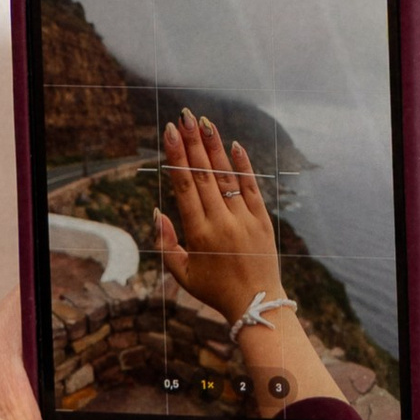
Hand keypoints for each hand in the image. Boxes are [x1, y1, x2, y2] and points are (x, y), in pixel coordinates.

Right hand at [153, 111, 283, 326]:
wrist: (257, 303)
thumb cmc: (214, 290)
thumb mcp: (182, 274)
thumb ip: (165, 243)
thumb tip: (157, 211)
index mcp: (199, 234)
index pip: (185, 187)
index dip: (176, 157)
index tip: (169, 133)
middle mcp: (222, 222)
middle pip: (204, 175)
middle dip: (192, 143)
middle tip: (184, 116)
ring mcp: (244, 219)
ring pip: (226, 176)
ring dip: (215, 147)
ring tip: (204, 122)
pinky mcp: (263, 220)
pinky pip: (252, 187)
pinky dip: (243, 165)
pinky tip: (235, 144)